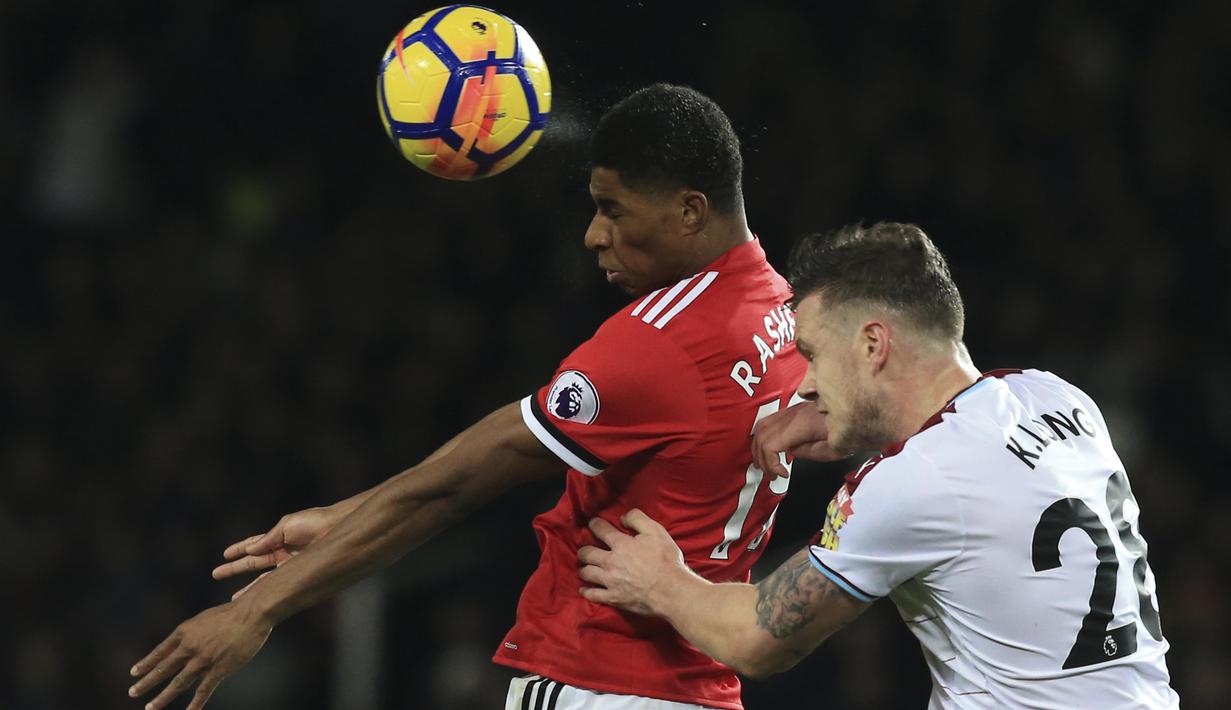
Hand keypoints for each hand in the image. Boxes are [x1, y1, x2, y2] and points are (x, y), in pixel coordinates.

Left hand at [128, 602, 271, 709]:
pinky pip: (204, 690)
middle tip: (133, 692)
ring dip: (162, 697)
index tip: (134, 672)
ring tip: (150, 708)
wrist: (252, 613)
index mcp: (185, 631)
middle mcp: (189, 647)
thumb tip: (187, 646)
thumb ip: (195, 633)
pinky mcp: (219, 669)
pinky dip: (195, 704)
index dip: (147, 662)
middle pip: (163, 669)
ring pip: (178, 683)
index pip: (160, 651)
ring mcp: (203, 660)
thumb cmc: (233, 612)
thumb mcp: (205, 618)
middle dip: (146, 682)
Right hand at [212, 506, 336, 598]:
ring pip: (263, 578)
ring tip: (233, 598)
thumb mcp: (287, 525)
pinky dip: (265, 591)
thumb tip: (249, 550)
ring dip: (248, 588)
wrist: (335, 528)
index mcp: (278, 538)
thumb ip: (268, 538)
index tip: (225, 555)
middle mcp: (281, 553)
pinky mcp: (296, 573)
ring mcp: (288, 565)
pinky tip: (255, 599)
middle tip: (216, 574)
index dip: (239, 550)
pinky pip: (277, 583)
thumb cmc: (314, 522)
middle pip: (253, 563)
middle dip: (235, 569)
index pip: (254, 545)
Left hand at [578, 509, 692, 615]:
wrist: (671, 591)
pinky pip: (592, 595)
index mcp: (621, 544)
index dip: (594, 524)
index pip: (600, 529)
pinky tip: (584, 589)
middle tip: (585, 551)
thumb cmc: (666, 561)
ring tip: (585, 568)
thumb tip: (623, 518)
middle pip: (587, 554)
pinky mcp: (613, 598)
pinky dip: (586, 591)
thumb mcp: (656, 532)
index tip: (592, 523)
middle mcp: (610, 562)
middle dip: (584, 551)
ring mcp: (610, 581)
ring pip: (586, 573)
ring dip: (584, 569)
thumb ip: (638, 519)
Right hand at [751, 402, 846, 477]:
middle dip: (762, 458)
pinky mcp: (793, 410)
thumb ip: (807, 452)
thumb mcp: (832, 449)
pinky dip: (764, 437)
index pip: (770, 444)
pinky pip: (769, 421)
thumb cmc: (851, 430)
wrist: (859, 408)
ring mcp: (791, 410)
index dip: (771, 463)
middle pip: (762, 435)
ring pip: (761, 426)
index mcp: (801, 425)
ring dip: (759, 447)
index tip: (784, 474)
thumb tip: (789, 454)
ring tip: (767, 464)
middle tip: (773, 474)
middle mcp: (792, 414)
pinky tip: (773, 449)